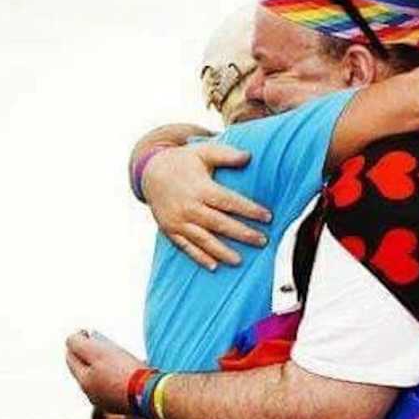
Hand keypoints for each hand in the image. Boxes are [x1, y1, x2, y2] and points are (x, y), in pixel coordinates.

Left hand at [65, 332, 144, 413]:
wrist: (152, 394)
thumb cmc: (124, 371)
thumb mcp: (96, 351)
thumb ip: (77, 343)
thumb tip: (72, 338)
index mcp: (84, 382)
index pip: (70, 356)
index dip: (77, 341)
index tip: (88, 331)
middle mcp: (92, 395)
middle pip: (85, 369)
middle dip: (90, 355)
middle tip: (102, 342)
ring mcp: (108, 402)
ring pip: (101, 379)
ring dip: (105, 367)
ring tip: (117, 355)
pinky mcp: (125, 405)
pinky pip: (117, 387)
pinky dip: (118, 377)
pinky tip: (130, 371)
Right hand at [143, 143, 271, 269]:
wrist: (149, 172)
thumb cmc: (182, 161)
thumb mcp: (203, 152)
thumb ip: (226, 155)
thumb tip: (249, 156)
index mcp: (200, 188)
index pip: (229, 202)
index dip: (249, 210)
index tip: (268, 217)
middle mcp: (189, 207)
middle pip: (220, 224)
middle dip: (243, 234)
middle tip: (263, 241)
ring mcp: (178, 221)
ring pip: (204, 240)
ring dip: (223, 251)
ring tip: (240, 261)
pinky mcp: (170, 230)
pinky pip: (186, 247)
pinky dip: (200, 258)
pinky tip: (214, 266)